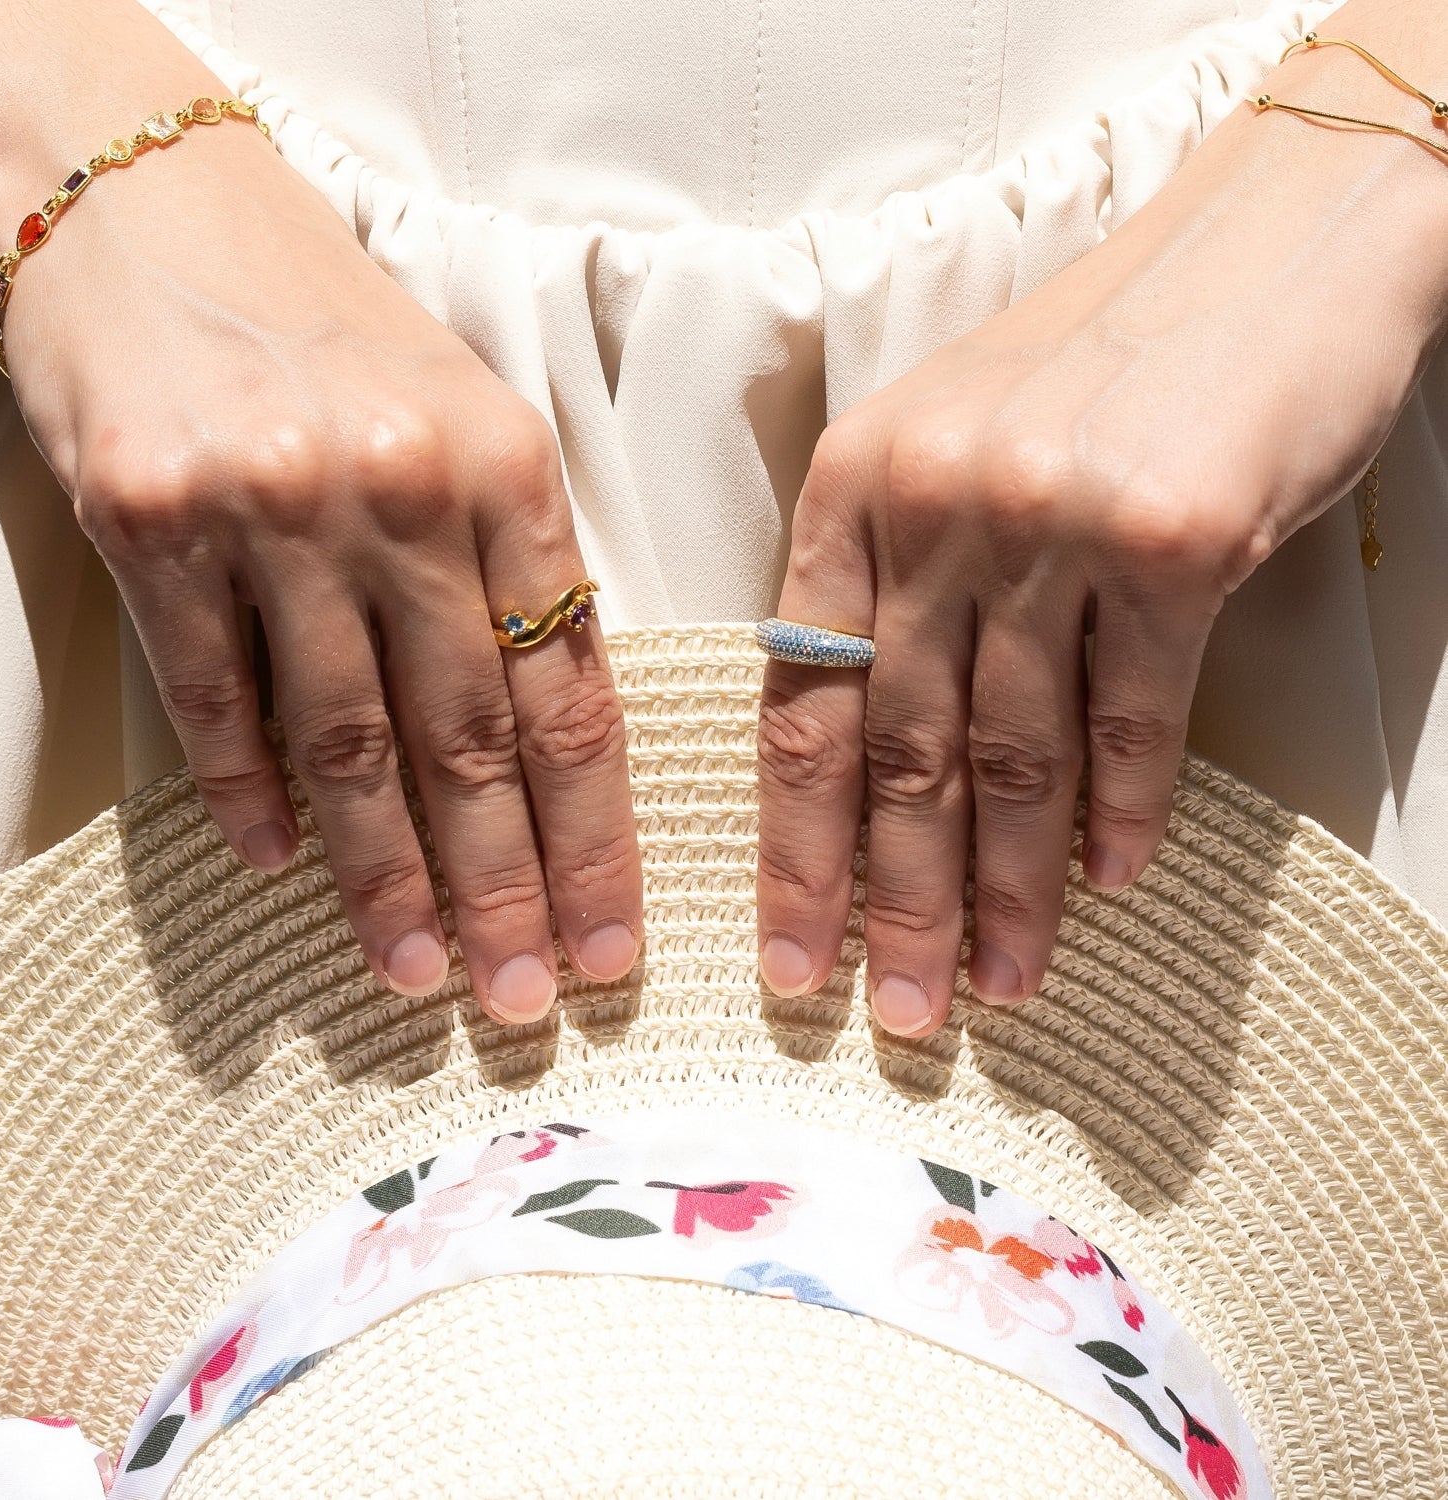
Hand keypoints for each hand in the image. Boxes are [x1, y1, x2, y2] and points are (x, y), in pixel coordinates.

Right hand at [3, 118, 642, 1020]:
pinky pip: (212, 691)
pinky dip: (246, 789)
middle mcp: (401, 492)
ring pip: (345, 737)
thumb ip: (515, 566)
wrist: (152, 204)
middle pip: (469, 738)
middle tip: (523, 1000)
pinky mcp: (152, 518)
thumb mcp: (467, 420)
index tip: (607, 945)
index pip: (570, 692)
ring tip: (414, 970)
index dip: (593, 835)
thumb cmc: (338, 330)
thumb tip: (546, 739)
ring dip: (383, 872)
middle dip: (505, 884)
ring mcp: (274, 507)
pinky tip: (279, 866)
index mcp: (508, 472)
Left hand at [755, 58, 1447, 1034]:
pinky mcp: (1170, 541)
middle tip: (894, 1012)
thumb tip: (890, 773)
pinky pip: (1133, 717)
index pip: (802, 702)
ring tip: (1001, 983)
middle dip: (891, 901)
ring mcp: (1050, 522)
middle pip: (898, 749)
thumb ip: (904, 584)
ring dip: (1006, 887)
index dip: (796, 846)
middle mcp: (935, 503)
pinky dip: (1124, 811)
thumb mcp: (956, 448)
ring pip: (1010, 752)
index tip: (792, 956)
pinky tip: (1113, 882)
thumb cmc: (1099, 363)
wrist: (1271, 246)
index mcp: (856, 485)